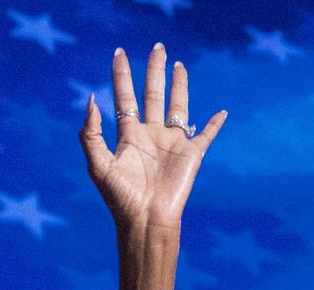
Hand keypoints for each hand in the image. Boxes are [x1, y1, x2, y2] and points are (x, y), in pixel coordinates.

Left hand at [80, 44, 225, 231]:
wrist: (145, 219)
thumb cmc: (120, 197)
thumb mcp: (98, 165)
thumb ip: (91, 134)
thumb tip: (92, 99)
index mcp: (128, 137)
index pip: (124, 98)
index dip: (121, 76)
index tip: (118, 54)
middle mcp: (150, 135)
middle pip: (152, 95)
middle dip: (153, 71)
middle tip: (156, 47)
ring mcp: (172, 143)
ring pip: (178, 106)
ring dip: (179, 85)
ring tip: (177, 65)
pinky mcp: (192, 154)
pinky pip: (207, 134)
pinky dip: (216, 123)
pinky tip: (222, 112)